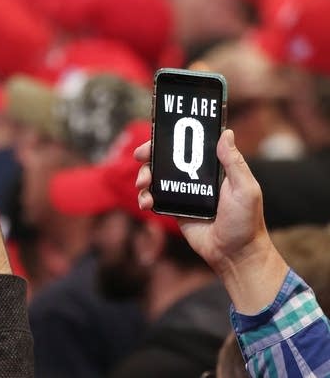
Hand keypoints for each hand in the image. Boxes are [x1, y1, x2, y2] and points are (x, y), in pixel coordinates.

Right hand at [135, 129, 287, 313]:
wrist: (234, 254)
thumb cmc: (246, 222)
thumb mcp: (245, 189)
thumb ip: (234, 162)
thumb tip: (227, 133)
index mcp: (213, 168)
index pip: (189, 146)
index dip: (172, 138)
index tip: (158, 137)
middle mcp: (196, 178)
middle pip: (167, 159)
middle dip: (150, 155)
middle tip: (139, 156)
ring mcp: (183, 194)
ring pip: (157, 178)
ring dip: (144, 176)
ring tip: (143, 184)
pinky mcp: (174, 210)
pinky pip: (155, 199)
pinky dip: (146, 198)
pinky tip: (146, 203)